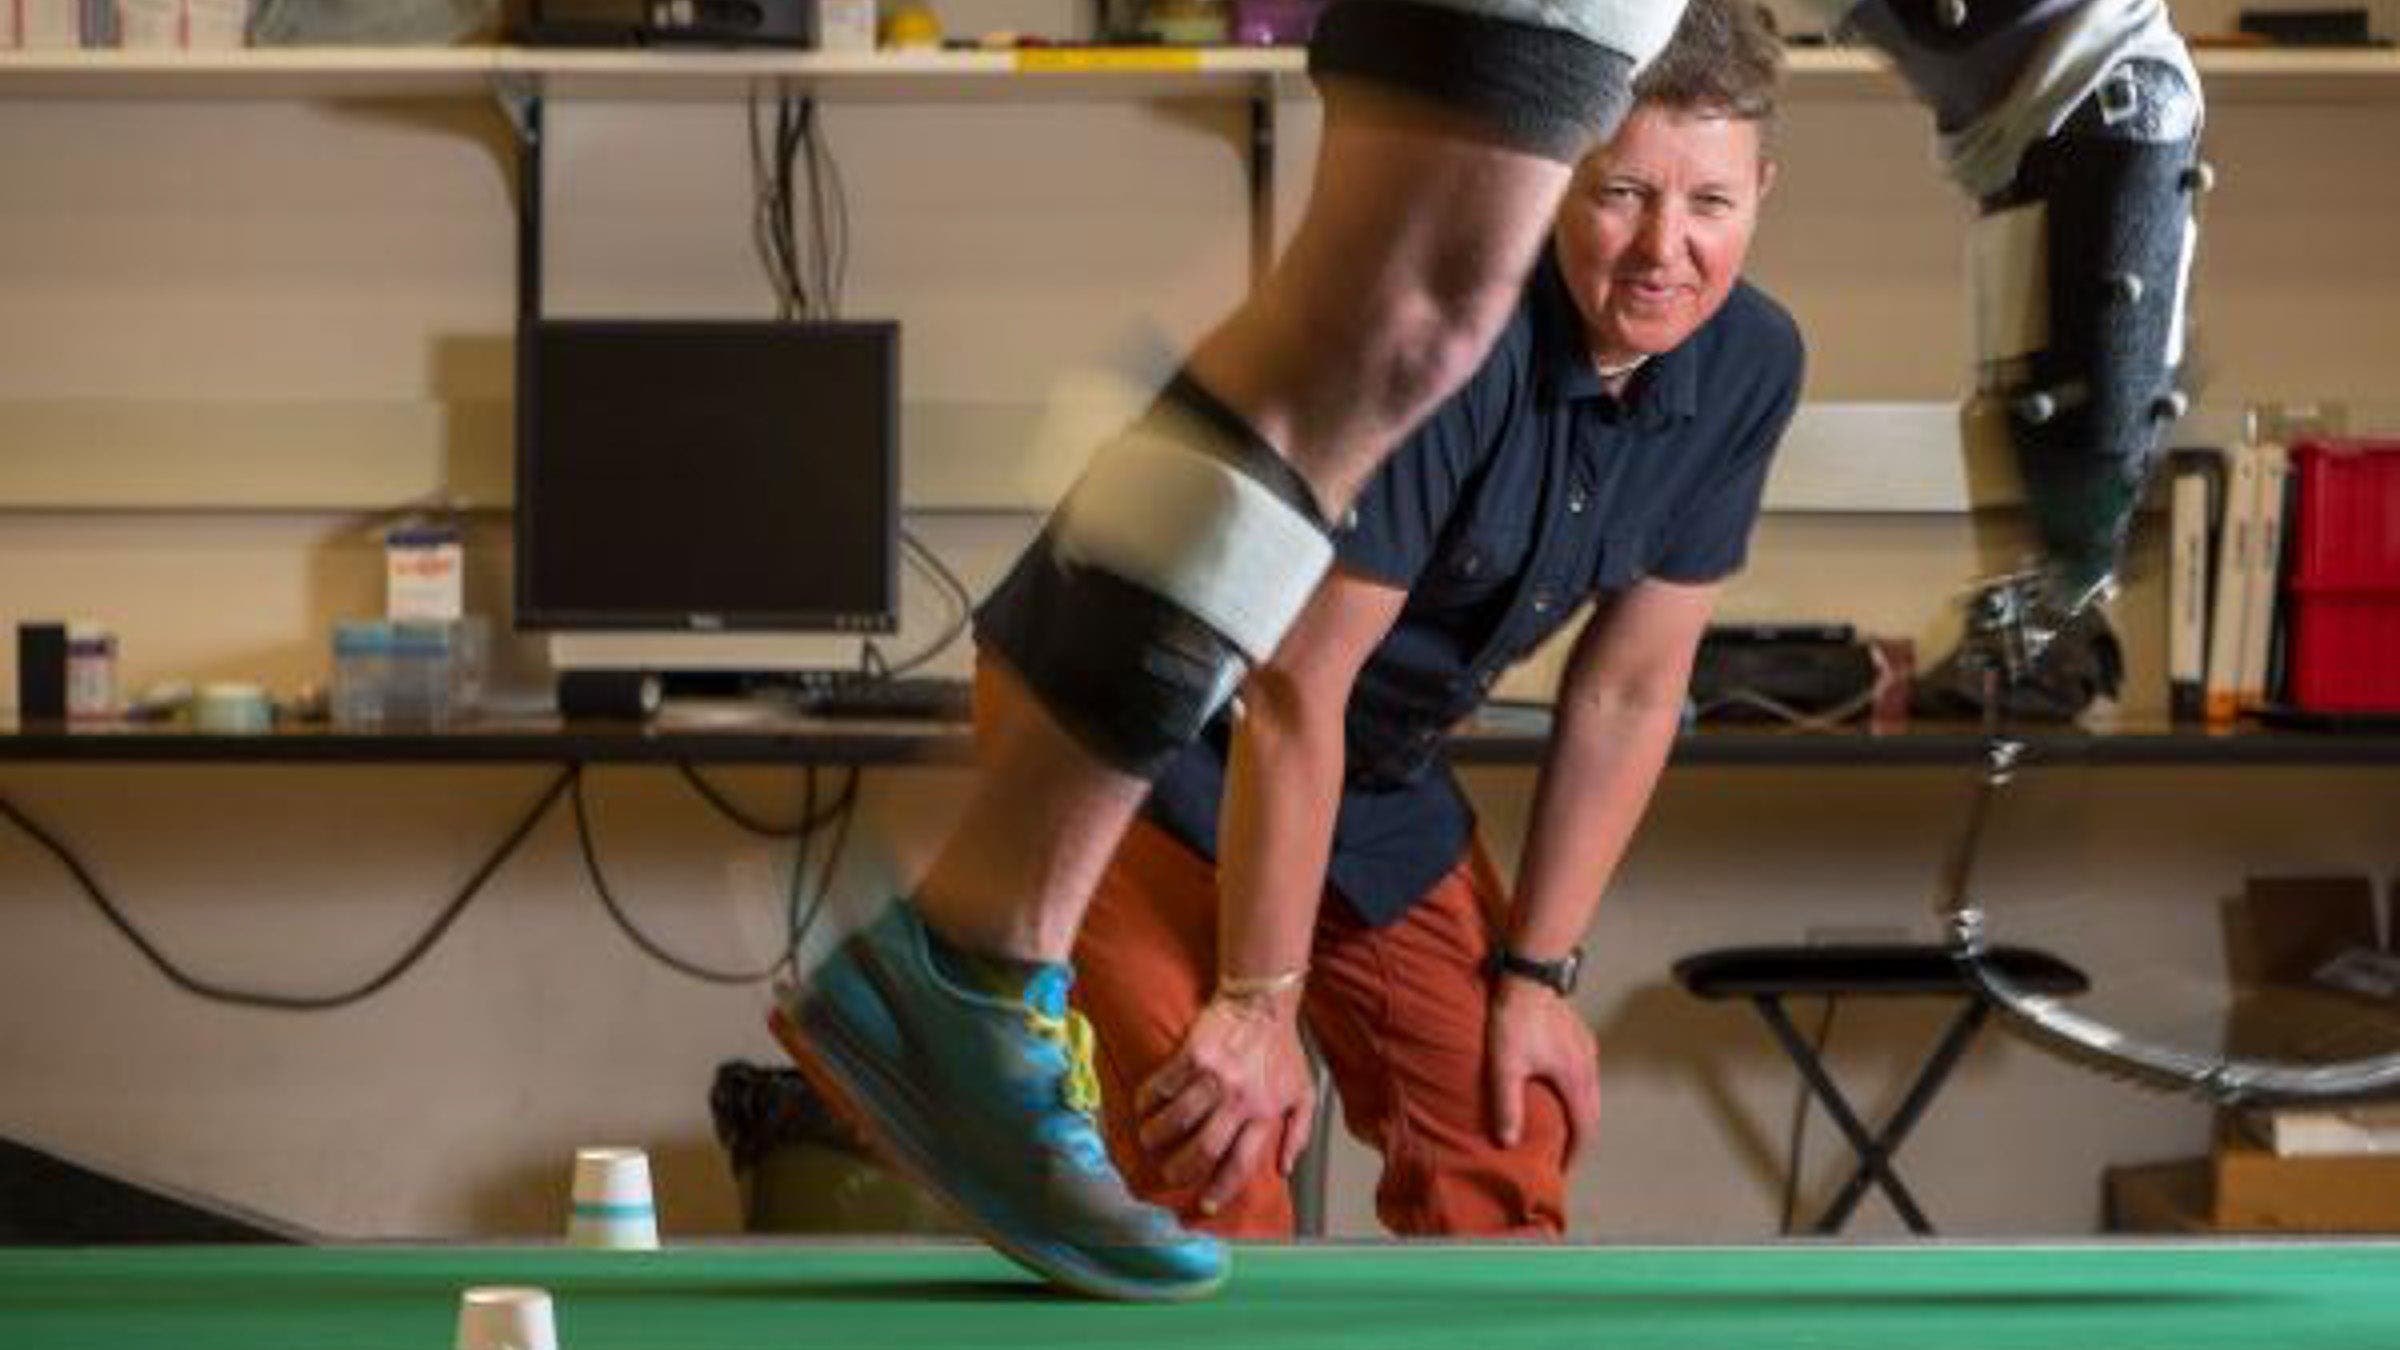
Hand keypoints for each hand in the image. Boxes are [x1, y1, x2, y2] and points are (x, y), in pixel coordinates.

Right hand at [1136, 991, 1317, 1215]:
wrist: (1262, 1001)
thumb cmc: (1282, 1048)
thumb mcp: (1303, 1093)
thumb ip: (1298, 1133)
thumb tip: (1283, 1169)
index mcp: (1265, 1113)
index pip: (1240, 1163)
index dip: (1220, 1190)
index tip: (1204, 1205)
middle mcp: (1238, 1100)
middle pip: (1203, 1149)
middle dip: (1180, 1169)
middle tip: (1167, 1174)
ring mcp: (1213, 1077)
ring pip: (1176, 1120)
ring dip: (1156, 1138)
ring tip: (1149, 1143)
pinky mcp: (1191, 1055)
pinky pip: (1162, 1086)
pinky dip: (1147, 1101)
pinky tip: (1142, 1109)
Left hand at [1486, 976, 1600, 1167]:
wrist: (1526, 977)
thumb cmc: (1514, 1021)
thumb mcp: (1504, 1067)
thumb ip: (1507, 1106)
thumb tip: (1508, 1142)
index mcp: (1575, 1080)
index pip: (1585, 1129)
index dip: (1576, 1154)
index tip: (1565, 1170)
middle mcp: (1588, 1067)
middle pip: (1592, 1114)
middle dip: (1581, 1139)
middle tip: (1565, 1157)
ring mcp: (1587, 1050)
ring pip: (1591, 1093)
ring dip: (1580, 1115)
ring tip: (1563, 1129)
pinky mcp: (1581, 1037)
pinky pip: (1585, 1075)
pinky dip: (1577, 1093)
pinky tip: (1560, 1092)